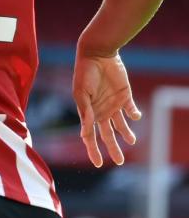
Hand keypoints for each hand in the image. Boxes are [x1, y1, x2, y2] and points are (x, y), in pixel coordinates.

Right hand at [72, 51, 140, 167]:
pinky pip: (131, 109)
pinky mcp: (125, 95)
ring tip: (132, 141)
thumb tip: (84, 134)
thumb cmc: (85, 73)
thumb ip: (85, 113)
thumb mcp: (82, 94)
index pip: (90, 136)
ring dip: (126, 134)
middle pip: (107, 134)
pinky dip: (134, 114)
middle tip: (120, 161)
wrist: (97, 54)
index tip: (99, 163)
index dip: (93, 150)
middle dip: (113, 148)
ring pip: (121, 125)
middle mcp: (100, 111)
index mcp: (88, 112)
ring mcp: (113, 104)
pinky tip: (135, 116)